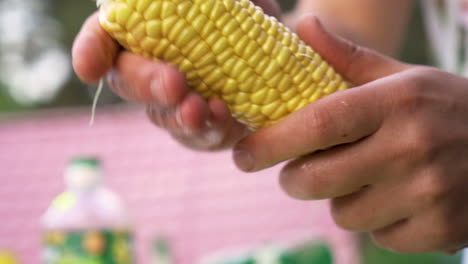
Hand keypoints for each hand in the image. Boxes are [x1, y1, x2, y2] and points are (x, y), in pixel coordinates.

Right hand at [72, 0, 279, 150]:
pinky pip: (197, 133)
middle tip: (173, 83)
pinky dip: (208, 125)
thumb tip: (211, 0)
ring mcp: (175, 102)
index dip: (92, 49)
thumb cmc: (245, 16)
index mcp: (147, 30)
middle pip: (128, 80)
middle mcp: (153, 67)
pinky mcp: (201, 127)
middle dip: (146, 84)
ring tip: (198, 108)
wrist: (276, 55)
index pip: (106, 35)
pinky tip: (221, 113)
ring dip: (179, 113)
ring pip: (162, 113)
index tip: (88, 67)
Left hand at [233, 16, 467, 253]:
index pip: (318, 122)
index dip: (271, 142)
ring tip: (366, 180)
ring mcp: (430, 193)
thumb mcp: (401, 77)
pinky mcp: (441, 229)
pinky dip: (377, 223)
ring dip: (341, 201)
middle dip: (293, 180)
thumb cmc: (442, 108)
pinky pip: (378, 237)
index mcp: (396, 101)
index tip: (241, 155)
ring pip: (344, 214)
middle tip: (297, 173)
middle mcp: (413, 146)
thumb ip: (346, 58)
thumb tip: (302, 28)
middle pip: (317, 180)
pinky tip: (398, 200)